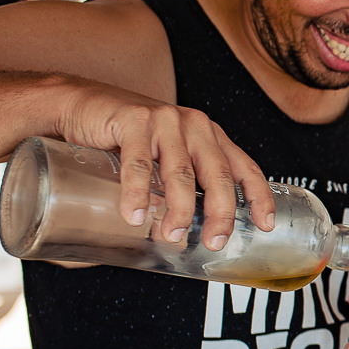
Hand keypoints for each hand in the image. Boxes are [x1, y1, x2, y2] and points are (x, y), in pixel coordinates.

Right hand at [58, 81, 275, 250]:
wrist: (82, 106)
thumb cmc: (128, 140)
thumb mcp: (164, 162)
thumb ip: (178, 190)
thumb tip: (180, 240)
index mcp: (210, 138)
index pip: (245, 168)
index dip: (259, 197)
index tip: (265, 225)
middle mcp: (195, 126)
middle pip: (218, 175)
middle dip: (220, 214)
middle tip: (214, 242)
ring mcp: (165, 120)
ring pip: (181, 173)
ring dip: (178, 209)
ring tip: (170, 235)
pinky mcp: (133, 120)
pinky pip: (138, 163)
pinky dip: (138, 193)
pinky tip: (135, 215)